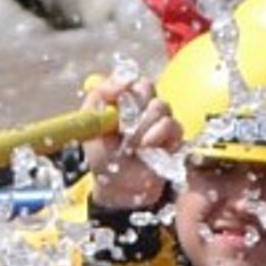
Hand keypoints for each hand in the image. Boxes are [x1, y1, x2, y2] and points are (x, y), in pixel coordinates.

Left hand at [87, 74, 176, 216]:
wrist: (119, 187)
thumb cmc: (103, 156)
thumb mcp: (90, 125)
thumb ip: (99, 98)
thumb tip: (119, 82)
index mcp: (121, 100)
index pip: (128, 78)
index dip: (125, 83)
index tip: (120, 91)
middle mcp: (142, 106)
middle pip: (147, 87)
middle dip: (135, 104)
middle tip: (124, 123)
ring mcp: (160, 120)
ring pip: (160, 106)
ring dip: (144, 125)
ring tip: (133, 144)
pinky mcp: (174, 137)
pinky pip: (172, 125)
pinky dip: (158, 135)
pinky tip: (147, 148)